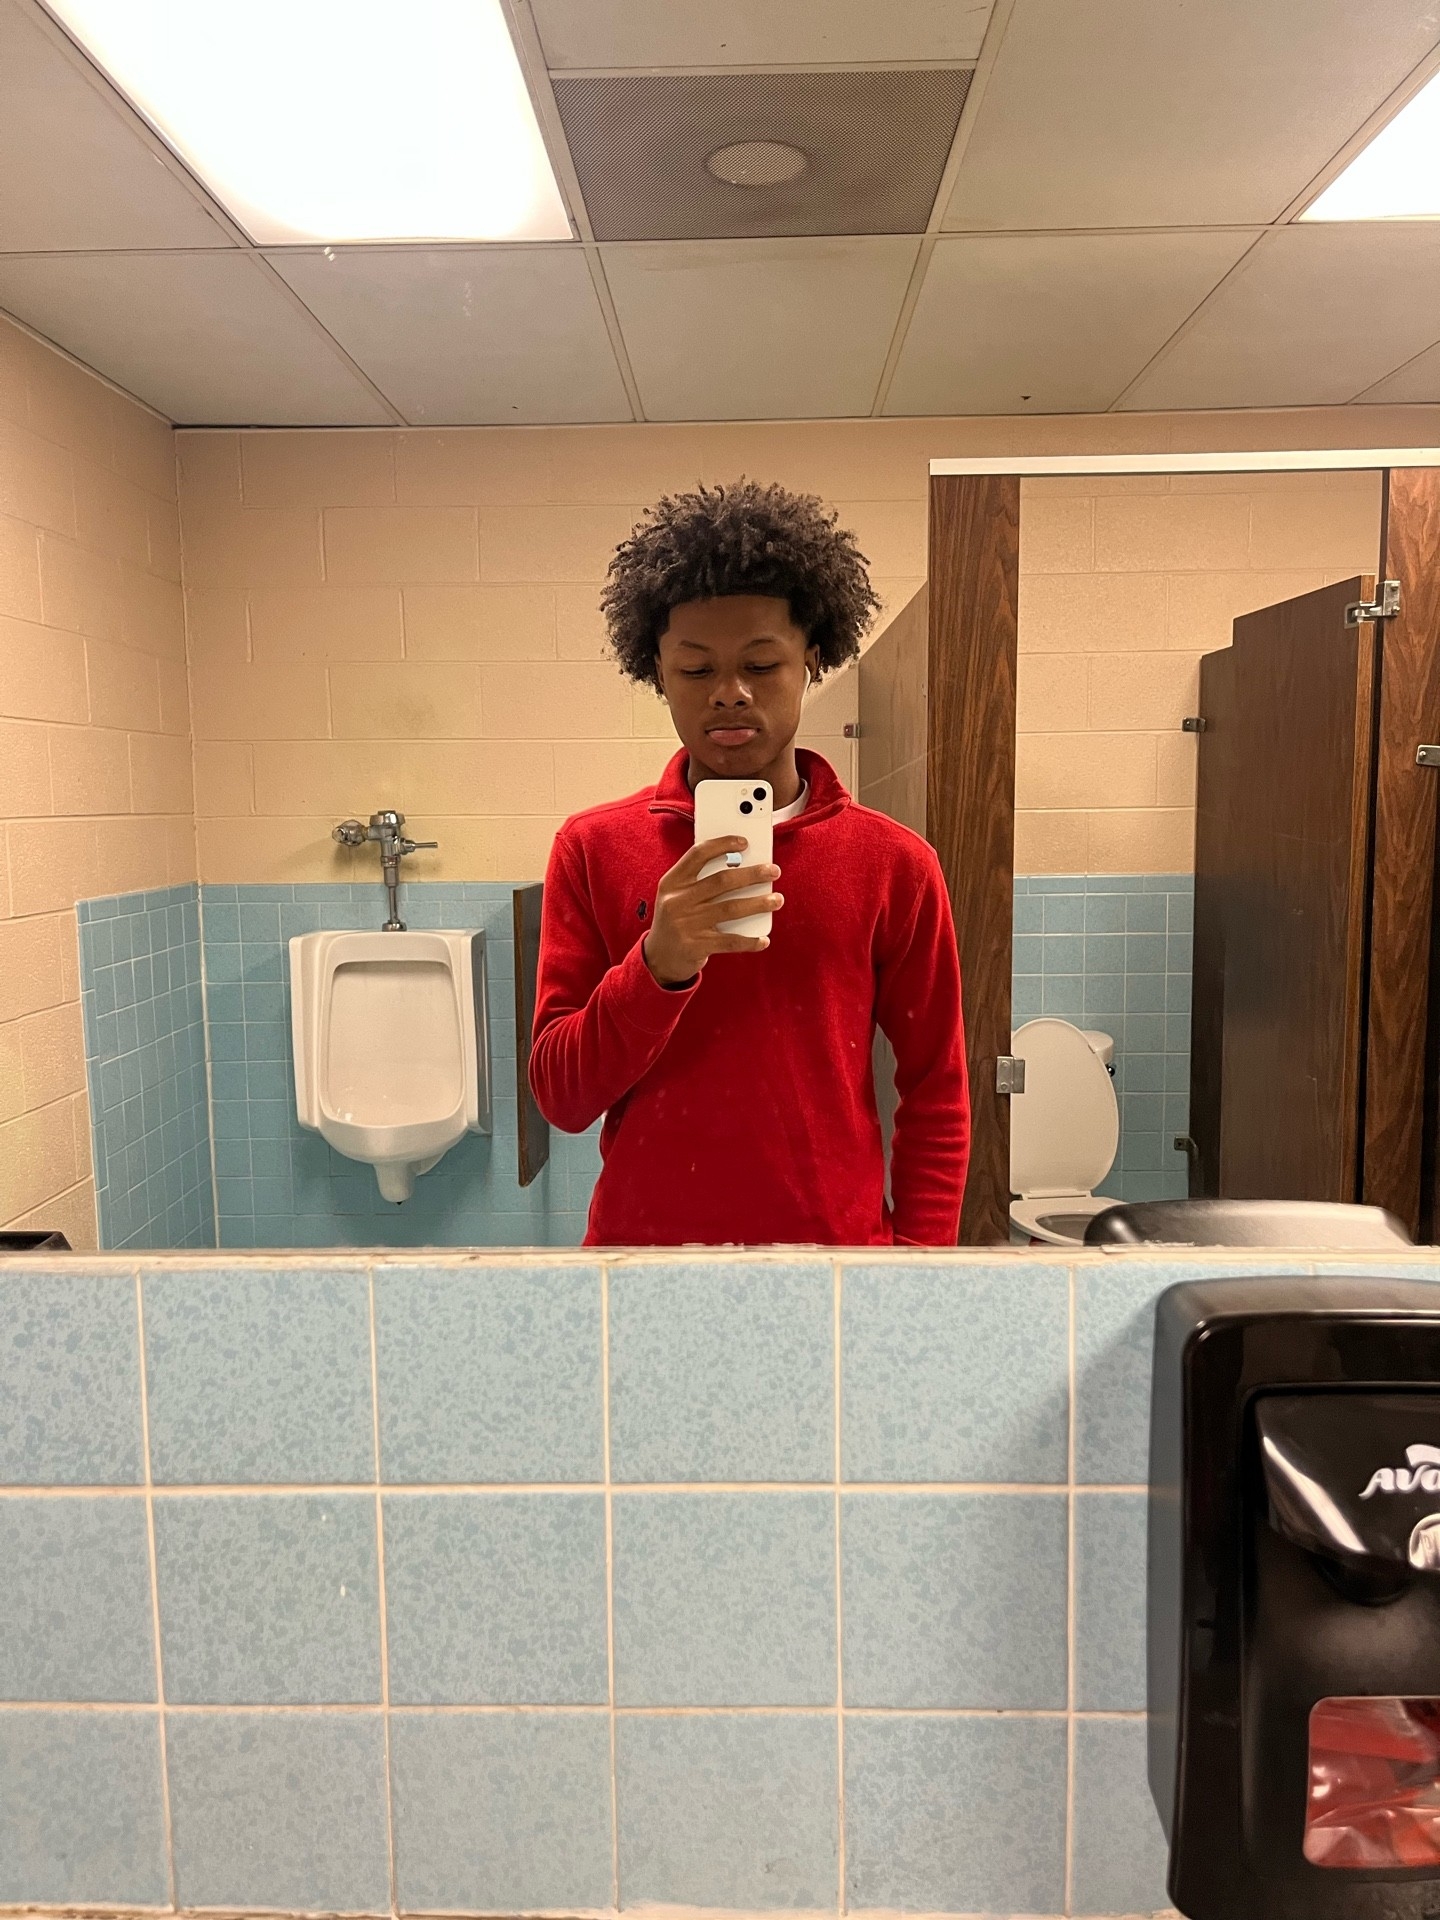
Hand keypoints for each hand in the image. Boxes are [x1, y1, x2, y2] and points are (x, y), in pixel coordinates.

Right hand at [642, 836, 783, 985]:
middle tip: (773, 871)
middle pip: (722, 880)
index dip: (723, 845)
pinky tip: (764, 939)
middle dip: (753, 874)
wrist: (659, 958)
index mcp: (672, 882)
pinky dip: (750, 940)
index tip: (744, 843)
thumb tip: (744, 868)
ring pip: (731, 908)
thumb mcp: (678, 896)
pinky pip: (731, 941)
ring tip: (777, 900)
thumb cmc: (677, 920)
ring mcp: (686, 924)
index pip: (698, 854)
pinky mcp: (696, 946)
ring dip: (759, 903)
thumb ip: (701, 882)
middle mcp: (677, 901)